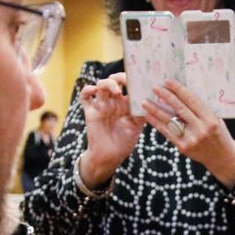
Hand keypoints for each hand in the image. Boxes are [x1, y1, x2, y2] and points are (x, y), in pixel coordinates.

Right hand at [78, 72, 141, 187]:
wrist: (110, 157)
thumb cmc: (123, 142)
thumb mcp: (137, 126)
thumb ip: (141, 112)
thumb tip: (149, 98)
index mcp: (125, 104)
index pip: (127, 85)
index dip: (132, 79)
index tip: (140, 79)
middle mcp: (113, 102)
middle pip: (114, 80)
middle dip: (120, 77)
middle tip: (128, 81)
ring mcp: (101, 106)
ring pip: (100, 85)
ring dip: (108, 83)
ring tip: (117, 91)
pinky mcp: (90, 112)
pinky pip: (84, 96)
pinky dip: (88, 89)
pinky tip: (95, 91)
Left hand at [143, 80, 234, 187]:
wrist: (221, 157)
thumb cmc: (219, 133)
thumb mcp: (216, 118)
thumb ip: (202, 108)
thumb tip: (184, 92)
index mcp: (210, 119)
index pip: (192, 100)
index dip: (179, 89)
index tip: (168, 81)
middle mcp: (201, 129)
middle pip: (180, 108)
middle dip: (166, 96)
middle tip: (155, 87)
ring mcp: (191, 139)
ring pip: (170, 120)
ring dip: (156, 110)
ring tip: (145, 102)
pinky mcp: (183, 147)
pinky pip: (167, 133)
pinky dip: (157, 123)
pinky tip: (149, 116)